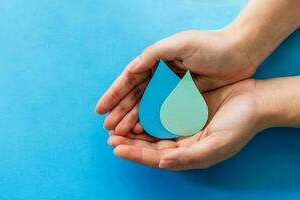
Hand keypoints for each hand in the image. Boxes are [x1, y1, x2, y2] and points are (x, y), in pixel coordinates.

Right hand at [95, 29, 262, 134]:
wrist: (241, 52)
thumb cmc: (211, 45)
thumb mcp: (180, 44)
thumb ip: (153, 54)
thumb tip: (131, 69)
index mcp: (156, 60)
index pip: (129, 79)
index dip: (113, 94)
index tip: (100, 110)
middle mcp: (160, 74)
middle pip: (135, 95)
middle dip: (120, 112)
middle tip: (108, 128)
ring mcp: (171, 87)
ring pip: (146, 106)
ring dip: (132, 119)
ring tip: (119, 133)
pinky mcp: (184, 97)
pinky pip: (162, 111)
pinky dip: (150, 121)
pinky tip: (141, 131)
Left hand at [107, 79, 268, 169]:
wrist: (257, 101)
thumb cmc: (240, 125)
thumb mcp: (216, 145)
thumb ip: (188, 157)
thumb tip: (162, 163)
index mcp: (187, 154)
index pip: (154, 157)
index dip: (134, 154)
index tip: (116, 147)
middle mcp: (181, 142)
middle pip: (148, 145)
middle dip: (127, 142)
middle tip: (109, 135)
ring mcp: (181, 125)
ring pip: (150, 129)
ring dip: (132, 128)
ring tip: (114, 125)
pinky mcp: (181, 108)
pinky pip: (158, 112)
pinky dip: (145, 112)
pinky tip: (133, 109)